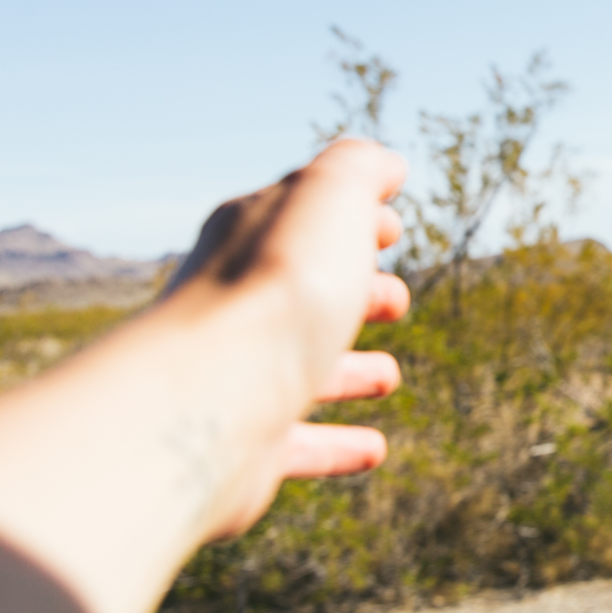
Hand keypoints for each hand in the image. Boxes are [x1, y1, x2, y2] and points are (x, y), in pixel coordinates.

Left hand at [159, 137, 411, 538]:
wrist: (214, 393)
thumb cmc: (278, 287)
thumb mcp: (328, 196)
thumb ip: (357, 169)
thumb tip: (384, 164)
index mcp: (247, 237)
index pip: (299, 216)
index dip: (350, 216)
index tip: (393, 228)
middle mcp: (232, 303)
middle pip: (296, 292)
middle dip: (352, 290)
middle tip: (397, 299)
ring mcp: (235, 376)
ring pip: (294, 368)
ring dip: (346, 369)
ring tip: (389, 375)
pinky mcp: (242, 445)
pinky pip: (295, 444)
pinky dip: (335, 444)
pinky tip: (373, 448)